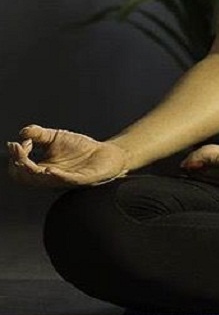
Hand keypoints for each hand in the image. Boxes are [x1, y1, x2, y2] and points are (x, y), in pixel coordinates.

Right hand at [6, 124, 128, 187]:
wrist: (107, 153)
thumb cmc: (80, 149)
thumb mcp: (56, 137)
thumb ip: (39, 134)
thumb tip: (22, 132)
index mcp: (42, 169)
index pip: (20, 170)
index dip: (15, 157)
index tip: (17, 143)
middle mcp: (50, 178)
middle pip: (26, 178)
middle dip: (19, 164)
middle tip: (20, 149)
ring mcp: (65, 180)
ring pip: (42, 182)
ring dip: (32, 172)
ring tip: (26, 162)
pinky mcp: (81, 179)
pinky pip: (67, 181)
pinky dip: (57, 177)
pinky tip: (50, 170)